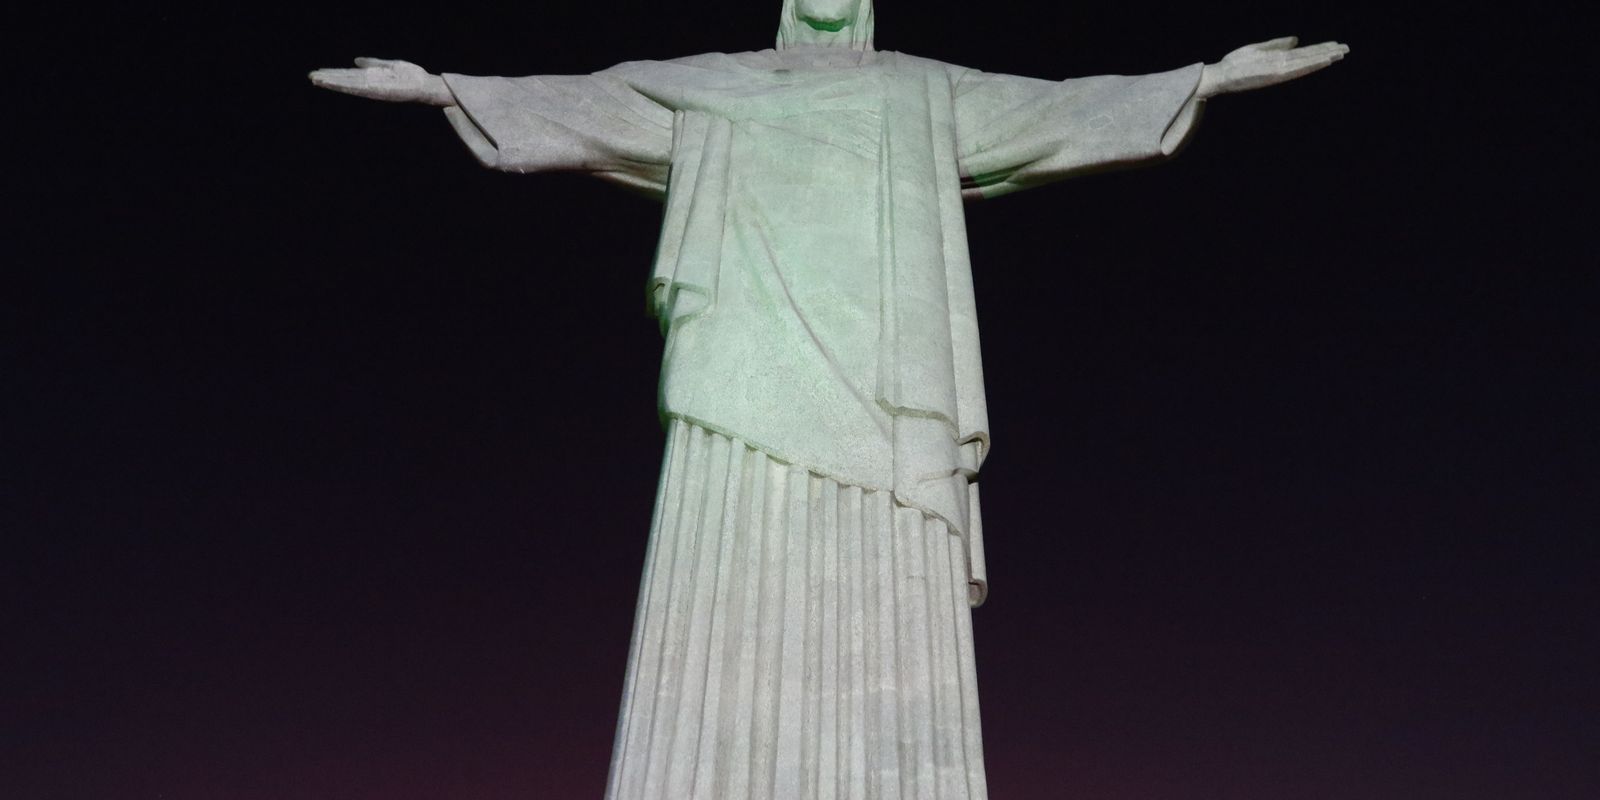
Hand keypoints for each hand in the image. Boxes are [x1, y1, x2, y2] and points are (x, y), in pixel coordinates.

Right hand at [308, 58, 451, 105]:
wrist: (425, 85)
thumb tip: (356, 61)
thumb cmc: (410, 76)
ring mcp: (373, 88)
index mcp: (371, 77)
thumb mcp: (389, 65)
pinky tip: (338, 84)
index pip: (348, 75)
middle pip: (345, 80)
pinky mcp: (379, 91)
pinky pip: (360, 88)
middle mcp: (370, 84)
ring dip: (333, 83)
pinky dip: (348, 86)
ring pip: (349, 85)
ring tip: (318, 81)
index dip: (333, 73)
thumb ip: (373, 63)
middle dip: (329, 78)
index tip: (318, 72)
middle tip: (311, 77)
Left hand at [1197, 37, 1348, 97]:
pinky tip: (1321, 61)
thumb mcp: (1258, 50)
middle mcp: (1281, 66)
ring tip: (1340, 53)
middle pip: (1309, 58)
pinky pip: (1296, 69)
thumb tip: (1296, 40)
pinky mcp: (1273, 74)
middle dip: (1328, 53)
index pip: (1304, 54)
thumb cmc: (1236, 65)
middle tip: (1347, 49)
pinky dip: (1310, 65)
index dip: (1321, 49)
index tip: (1337, 45)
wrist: (1220, 76)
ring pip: (1306, 63)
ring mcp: (1278, 70)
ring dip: (1323, 58)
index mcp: (1279, 60)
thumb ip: (1277, 45)